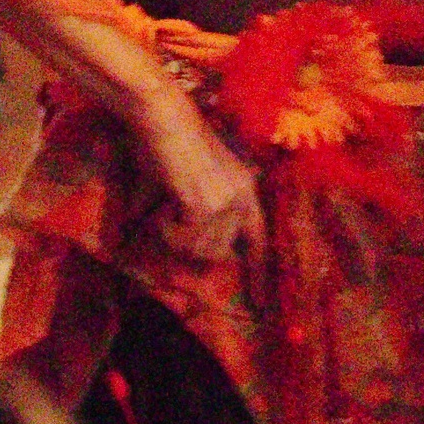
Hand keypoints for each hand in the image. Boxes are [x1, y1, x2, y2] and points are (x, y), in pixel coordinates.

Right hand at [132, 82, 264, 265]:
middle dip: (191, 247)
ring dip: (176, 238)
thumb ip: (193, 215)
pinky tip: (165, 206)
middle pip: (220, 253)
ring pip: (201, 250)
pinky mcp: (206, 205)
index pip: (259, 239)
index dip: (258, 274)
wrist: (166, 119)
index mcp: (246, 189)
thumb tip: (176, 252)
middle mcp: (243, 197)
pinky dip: (167, 231)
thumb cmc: (173, 145)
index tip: (259, 304)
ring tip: (167, 209)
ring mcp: (227, 201)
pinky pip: (184, 241)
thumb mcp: (195, 182)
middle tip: (170, 225)